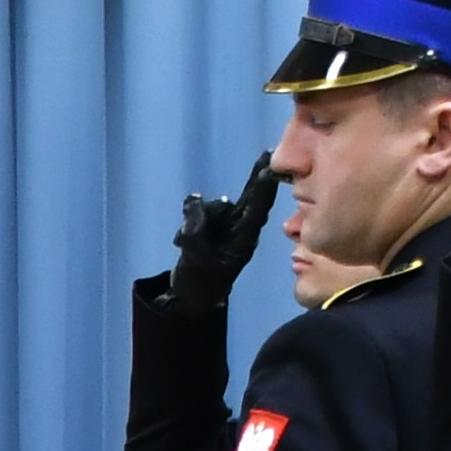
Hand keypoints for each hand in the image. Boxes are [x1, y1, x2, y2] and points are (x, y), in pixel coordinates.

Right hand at [171, 155, 276, 301]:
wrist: (188, 297)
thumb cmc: (199, 282)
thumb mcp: (195, 256)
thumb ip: (195, 226)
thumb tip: (194, 198)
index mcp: (243, 239)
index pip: (257, 209)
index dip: (262, 188)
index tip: (269, 169)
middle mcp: (239, 230)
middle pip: (248, 198)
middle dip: (256, 178)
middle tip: (267, 154)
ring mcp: (225, 228)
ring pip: (214, 207)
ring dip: (197, 219)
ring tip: (182, 242)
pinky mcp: (211, 228)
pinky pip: (200, 214)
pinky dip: (189, 224)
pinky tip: (181, 242)